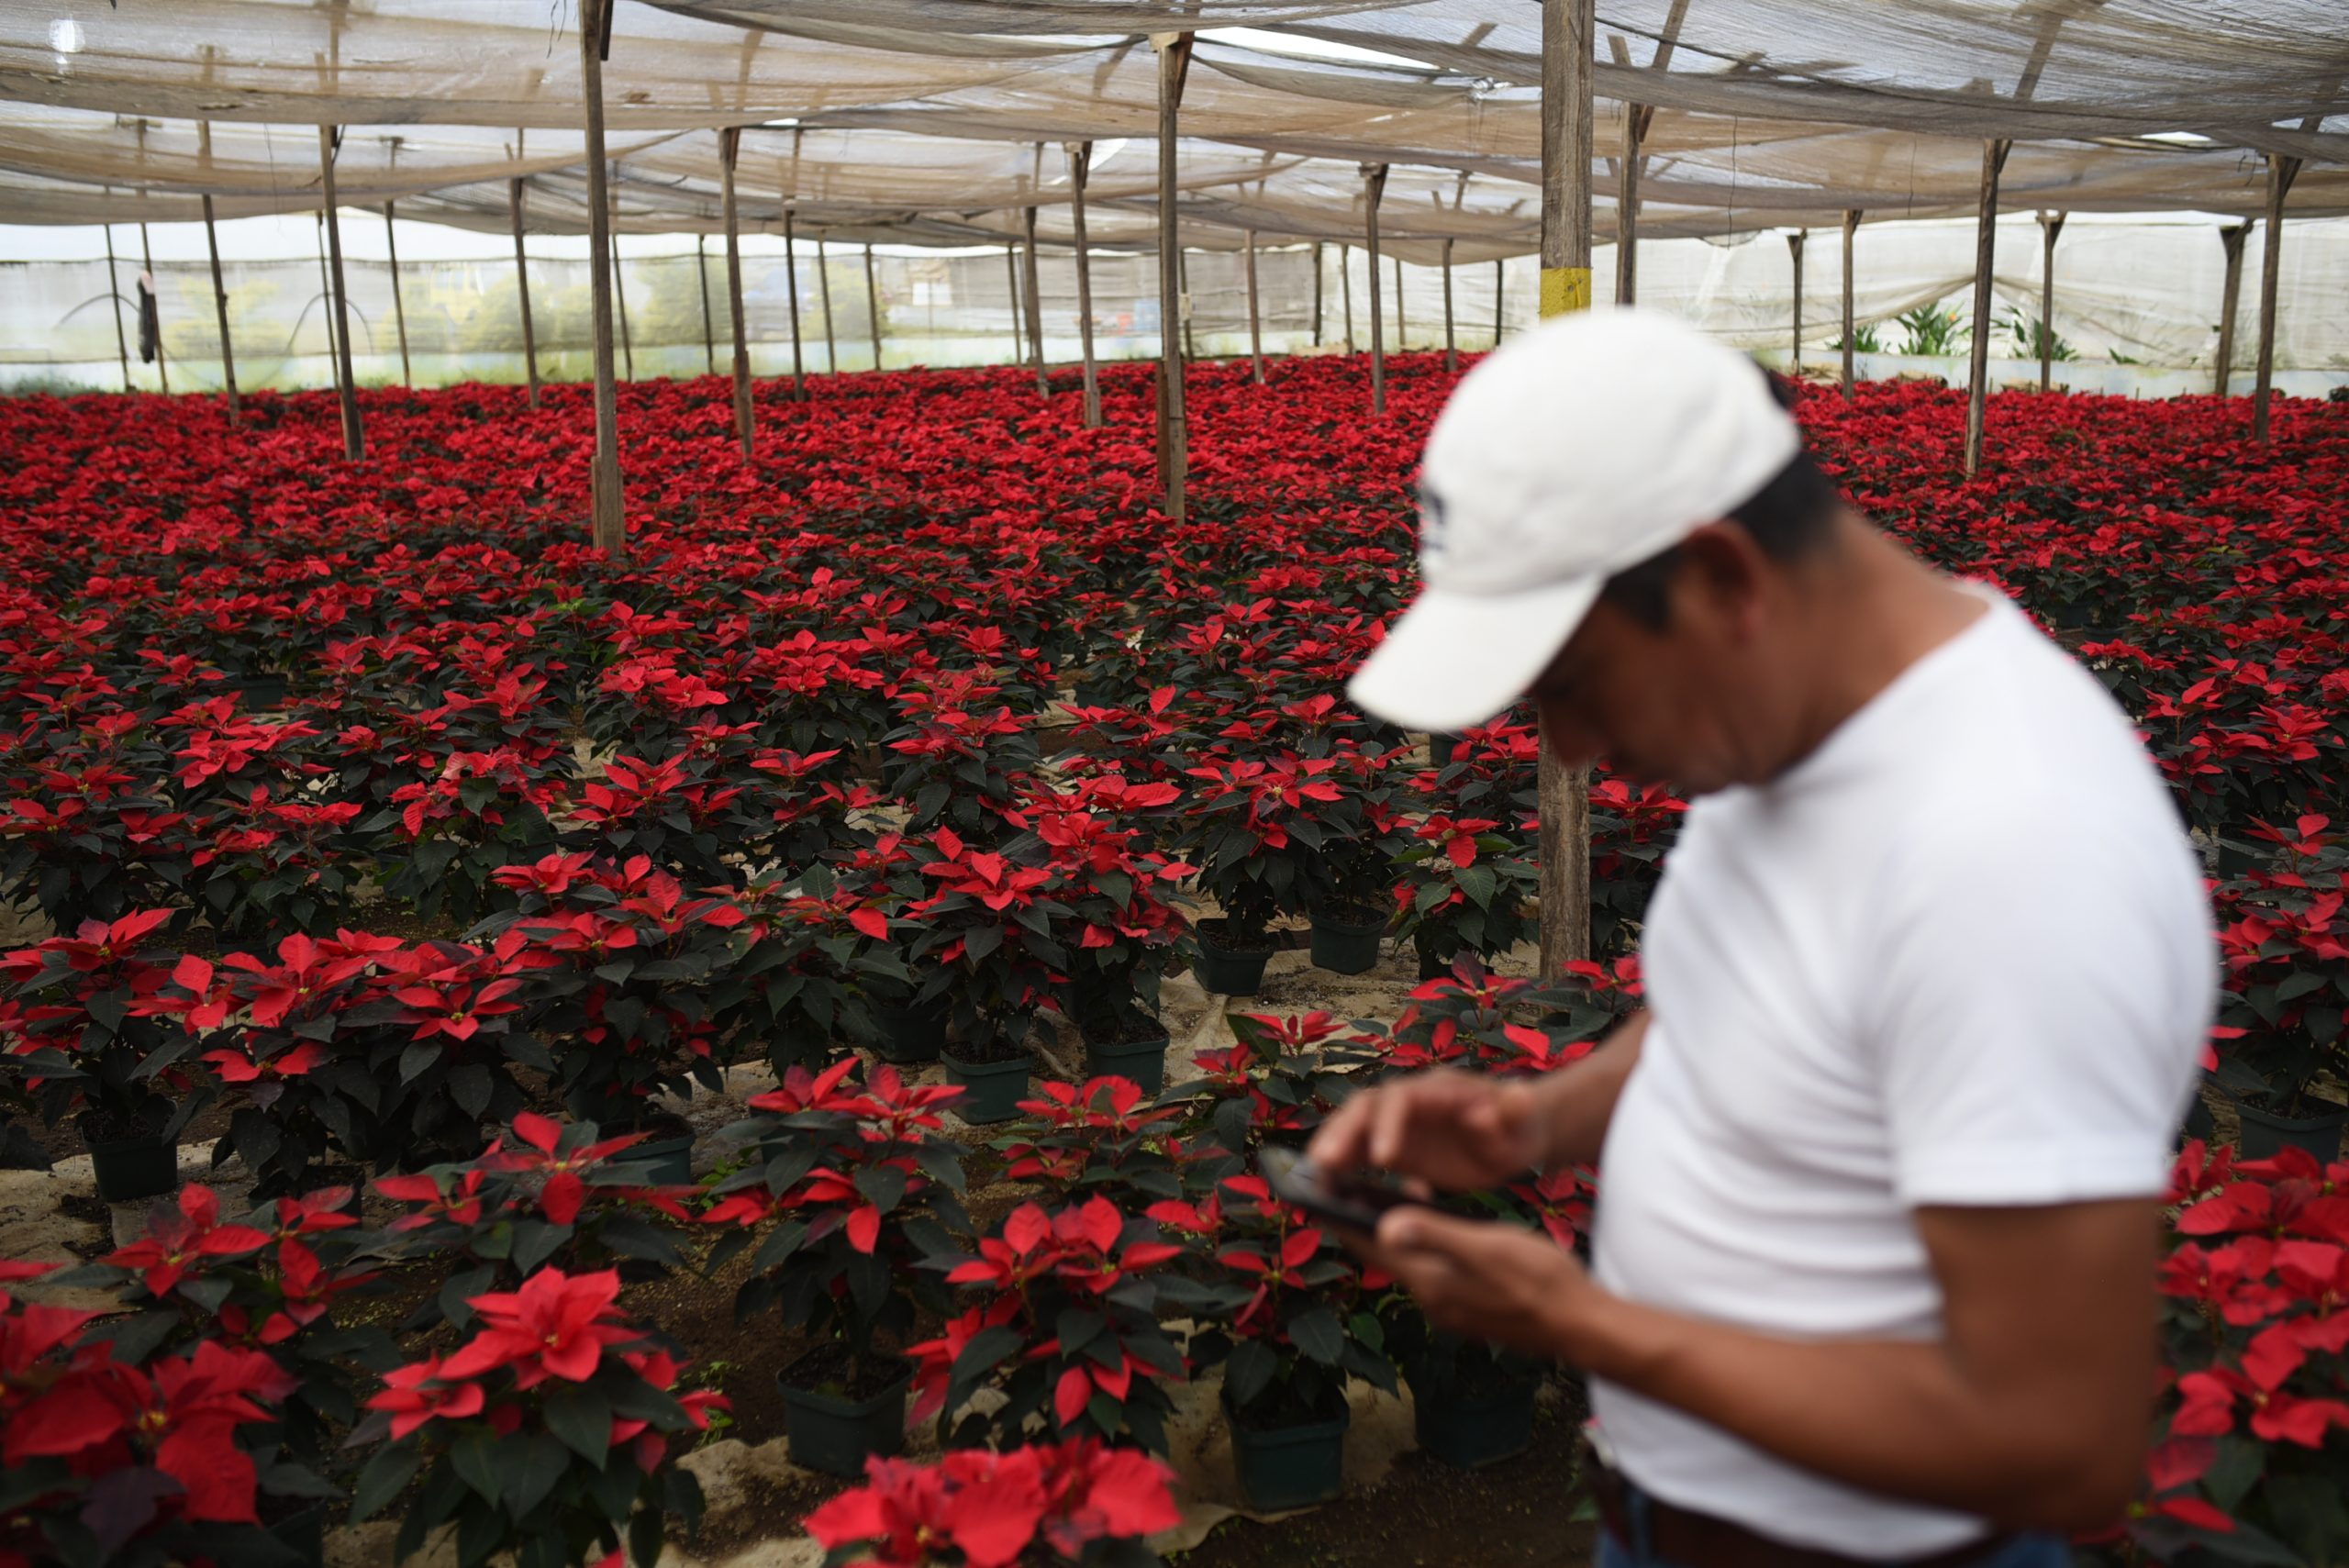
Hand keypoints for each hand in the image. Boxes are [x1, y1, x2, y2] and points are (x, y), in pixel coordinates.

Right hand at [1307, 1069, 1545, 1191]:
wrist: (1512, 1133)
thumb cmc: (1519, 1126)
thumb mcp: (1525, 1120)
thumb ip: (1516, 1111)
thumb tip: (1502, 1103)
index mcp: (1438, 1090)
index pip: (1403, 1098)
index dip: (1388, 1124)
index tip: (1383, 1159)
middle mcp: (1409, 1100)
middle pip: (1365, 1107)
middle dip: (1343, 1133)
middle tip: (1323, 1164)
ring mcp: (1395, 1122)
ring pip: (1352, 1127)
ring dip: (1330, 1147)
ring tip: (1311, 1178)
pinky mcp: (1390, 1144)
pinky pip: (1356, 1152)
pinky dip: (1338, 1167)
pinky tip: (1323, 1191)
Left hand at [1363, 1206, 1604, 1360]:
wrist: (1581, 1324)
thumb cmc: (1539, 1280)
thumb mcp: (1487, 1247)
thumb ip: (1436, 1235)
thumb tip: (1385, 1225)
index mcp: (1429, 1279)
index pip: (1369, 1243)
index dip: (1339, 1214)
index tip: (1313, 1189)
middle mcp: (1432, 1297)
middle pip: (1383, 1253)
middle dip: (1360, 1220)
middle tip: (1343, 1185)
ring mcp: (1451, 1306)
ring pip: (1408, 1262)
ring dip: (1391, 1232)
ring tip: (1383, 1199)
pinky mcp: (1469, 1308)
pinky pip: (1432, 1271)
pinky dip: (1421, 1246)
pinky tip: (1434, 1228)